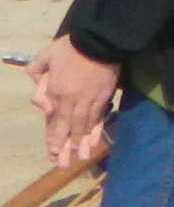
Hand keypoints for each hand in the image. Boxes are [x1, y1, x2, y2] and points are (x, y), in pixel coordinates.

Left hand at [28, 36, 116, 168]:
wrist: (100, 42)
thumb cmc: (71, 48)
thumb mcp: (46, 56)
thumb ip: (37, 73)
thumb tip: (39, 96)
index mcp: (56, 92)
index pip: (54, 120)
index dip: (53, 138)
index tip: (51, 152)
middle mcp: (72, 101)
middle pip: (68, 129)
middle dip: (65, 148)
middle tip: (62, 164)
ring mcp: (90, 101)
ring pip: (84, 127)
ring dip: (81, 144)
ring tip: (80, 159)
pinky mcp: (104, 99)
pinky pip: (98, 119)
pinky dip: (96, 132)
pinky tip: (94, 143)